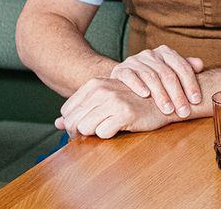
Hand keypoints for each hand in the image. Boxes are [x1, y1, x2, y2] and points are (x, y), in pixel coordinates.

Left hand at [56, 77, 174, 138]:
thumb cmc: (133, 101)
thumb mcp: (105, 100)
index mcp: (94, 84)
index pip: (67, 111)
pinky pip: (103, 133)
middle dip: (80, 133)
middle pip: (73, 122)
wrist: (164, 100)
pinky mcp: (125, 113)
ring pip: (86, 128)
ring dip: (95, 133)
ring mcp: (113, 100)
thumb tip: (56, 124)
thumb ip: (80, 109)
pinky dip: (109, 134)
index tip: (86, 127)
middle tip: (96, 132)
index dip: (73, 124)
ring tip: (110, 128)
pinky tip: (120, 127)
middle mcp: (102, 90)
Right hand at [108, 46, 205, 117]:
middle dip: (177, 95)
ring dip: (161, 95)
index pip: (182, 67)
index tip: (196, 100)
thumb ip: (185, 69)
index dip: (191, 84)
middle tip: (183, 111)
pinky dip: (138, 85)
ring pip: (151, 76)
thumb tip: (200, 64)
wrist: (125, 77)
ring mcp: (135, 60)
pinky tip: (145, 95)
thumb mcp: (170, 71)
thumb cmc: (153, 77)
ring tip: (168, 110)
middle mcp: (151, 54)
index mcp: (166, 53)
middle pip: (167, 74)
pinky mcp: (121, 69)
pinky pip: (130, 76)